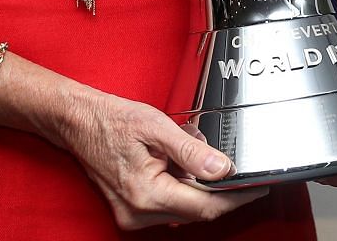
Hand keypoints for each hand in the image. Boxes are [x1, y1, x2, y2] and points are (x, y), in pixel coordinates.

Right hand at [57, 87, 269, 230]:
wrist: (79, 122)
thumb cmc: (112, 120)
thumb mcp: (156, 127)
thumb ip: (191, 151)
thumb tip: (222, 169)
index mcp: (147, 193)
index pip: (205, 207)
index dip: (235, 198)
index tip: (257, 189)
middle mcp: (139, 212)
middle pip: (197, 211)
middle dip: (217, 187)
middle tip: (224, 159)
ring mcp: (133, 215)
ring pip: (184, 208)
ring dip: (197, 184)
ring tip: (189, 150)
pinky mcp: (131, 211)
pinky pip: (169, 204)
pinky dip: (181, 185)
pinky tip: (175, 162)